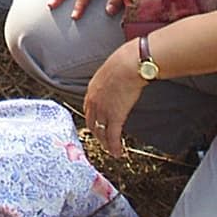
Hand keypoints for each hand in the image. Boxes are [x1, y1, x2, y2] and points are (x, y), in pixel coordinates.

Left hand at [82, 39, 146, 158]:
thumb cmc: (123, 64)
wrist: (128, 65)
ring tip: (110, 151)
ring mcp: (103, 110)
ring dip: (105, 144)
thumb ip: (109, 81)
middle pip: (92, 123)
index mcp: (92, 90)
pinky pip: (113, 136)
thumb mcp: (110, 72)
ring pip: (101, 132)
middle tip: (103, 142)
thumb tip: (117, 82)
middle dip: (97, 135)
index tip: (96, 126)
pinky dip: (114, 146)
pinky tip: (117, 152)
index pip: (88, 110)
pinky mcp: (115, 116)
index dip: (92, 120)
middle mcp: (94, 102)